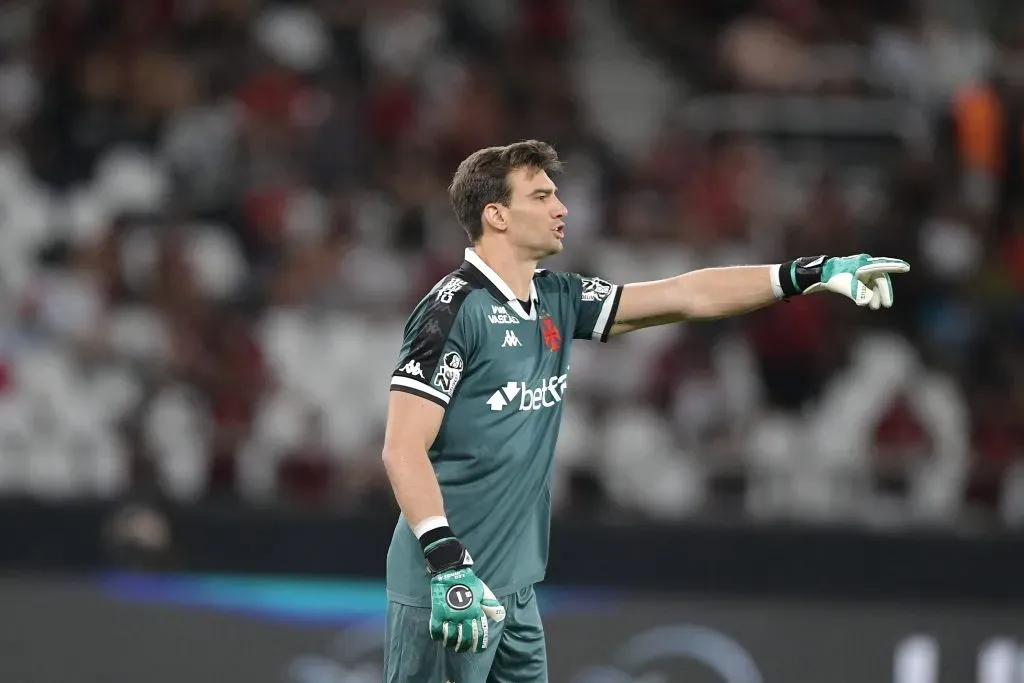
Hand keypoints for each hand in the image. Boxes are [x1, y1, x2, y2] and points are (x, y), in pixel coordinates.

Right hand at [429, 566, 505, 651]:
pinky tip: (439, 637)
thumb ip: (491, 605)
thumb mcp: (483, 592)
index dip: (478, 645)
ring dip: (450, 643)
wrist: (451, 570)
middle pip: (464, 638)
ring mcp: (450, 614)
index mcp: (475, 611)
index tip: (476, 650)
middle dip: (463, 646)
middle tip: (461, 648)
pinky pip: (436, 630)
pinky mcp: (438, 612)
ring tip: (450, 644)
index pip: (479, 633)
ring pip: (450, 637)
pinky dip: (437, 636)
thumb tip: (500, 617)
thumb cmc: (469, 581)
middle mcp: (463, 615)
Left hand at [785, 254, 909, 308]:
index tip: (906, 267)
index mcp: (863, 264)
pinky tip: (868, 303)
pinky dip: (870, 294)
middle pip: (880, 279)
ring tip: (874, 307)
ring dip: (876, 295)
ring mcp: (862, 271)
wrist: (821, 275)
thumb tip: (867, 302)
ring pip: (874, 284)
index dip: (895, 267)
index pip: (882, 266)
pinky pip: (869, 285)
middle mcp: (865, 265)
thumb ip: (859, 293)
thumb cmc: (834, 278)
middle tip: (886, 305)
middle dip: (883, 292)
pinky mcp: (858, 276)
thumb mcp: (847, 286)